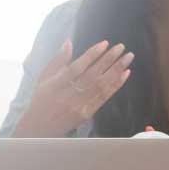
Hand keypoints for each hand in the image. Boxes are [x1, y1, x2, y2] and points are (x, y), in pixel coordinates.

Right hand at [14, 40, 132, 136]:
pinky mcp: (87, 113)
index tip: (105, 43)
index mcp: (56, 84)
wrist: (40, 127)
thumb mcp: (44, 78)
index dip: (91, 55)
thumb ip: (58, 60)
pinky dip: (116, 85)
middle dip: (109, 59)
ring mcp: (79, 105)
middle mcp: (69, 95)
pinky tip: (125, 74)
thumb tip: (68, 42)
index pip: (77, 67)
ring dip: (116, 70)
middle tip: (121, 47)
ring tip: (128, 57)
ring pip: (101, 85)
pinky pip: (104, 97)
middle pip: (93, 75)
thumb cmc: (41, 99)